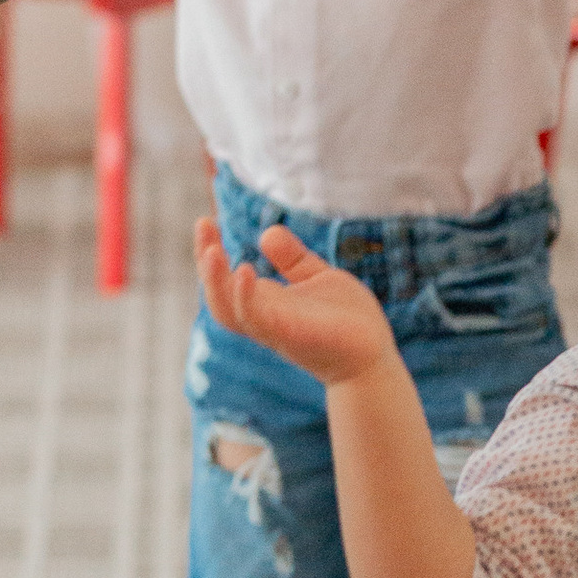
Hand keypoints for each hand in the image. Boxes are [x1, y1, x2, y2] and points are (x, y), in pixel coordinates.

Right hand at [198, 213, 396, 389]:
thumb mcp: (318, 278)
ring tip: (212, 251)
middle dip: (205, 261)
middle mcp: (261, 317)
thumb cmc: (347, 320)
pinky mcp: (288, 335)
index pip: (224, 279)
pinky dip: (245, 297)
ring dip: (215, 281)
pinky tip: (244, 271)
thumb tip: (267, 232)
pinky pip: (256, 319)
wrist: (373, 356)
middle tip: (203, 224)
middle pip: (216, 295)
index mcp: (265, 302)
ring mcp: (272, 328)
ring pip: (227, 311)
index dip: (209, 251)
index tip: (206, 220)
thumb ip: (292, 259)